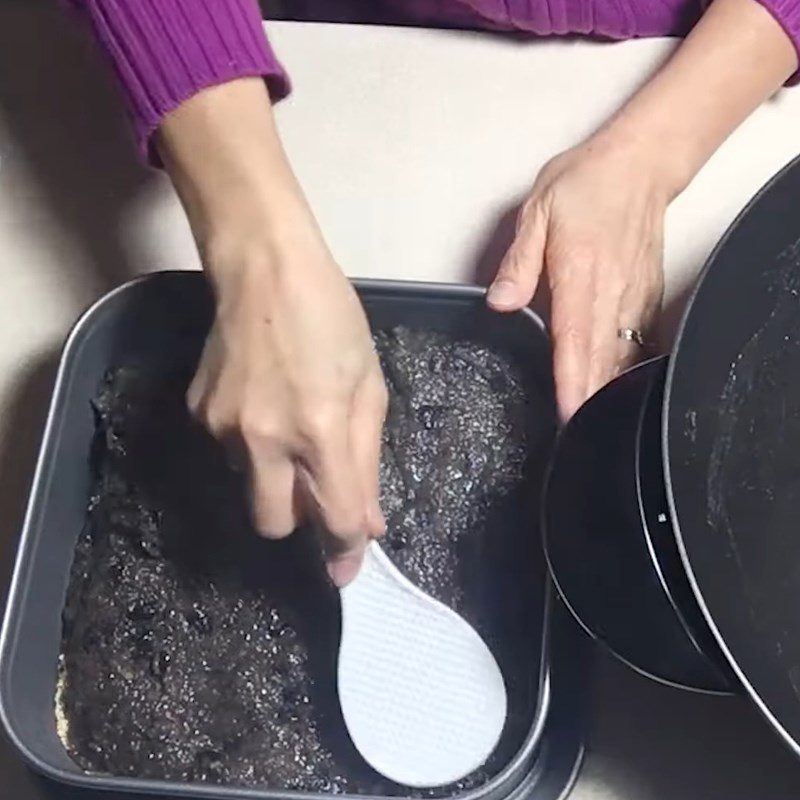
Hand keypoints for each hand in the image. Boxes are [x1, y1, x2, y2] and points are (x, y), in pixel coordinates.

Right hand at [188, 234, 386, 586]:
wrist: (263, 269)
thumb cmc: (331, 319)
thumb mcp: (369, 387)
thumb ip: (367, 461)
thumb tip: (367, 523)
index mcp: (320, 430)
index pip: (332, 518)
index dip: (344, 551)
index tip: (347, 567)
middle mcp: (264, 439)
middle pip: (273, 526)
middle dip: (299, 522)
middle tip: (317, 489)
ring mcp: (222, 427)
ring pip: (250, 485)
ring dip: (274, 474)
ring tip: (290, 418)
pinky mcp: (197, 412)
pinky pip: (228, 451)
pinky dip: (250, 443)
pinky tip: (263, 401)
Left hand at [486, 0, 797, 421]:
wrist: (640, 164)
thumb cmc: (585, 185)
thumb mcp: (538, 213)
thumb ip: (520, 263)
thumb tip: (500, 304)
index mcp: (580, 277)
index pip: (572, 341)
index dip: (570, 382)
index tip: (567, 416)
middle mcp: (611, 294)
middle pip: (598, 359)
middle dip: (588, 400)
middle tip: (575, 438)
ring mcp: (633, 297)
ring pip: (620, 355)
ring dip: (606, 390)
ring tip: (593, 425)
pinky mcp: (645, 295)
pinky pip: (635, 341)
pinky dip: (624, 368)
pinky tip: (613, 388)